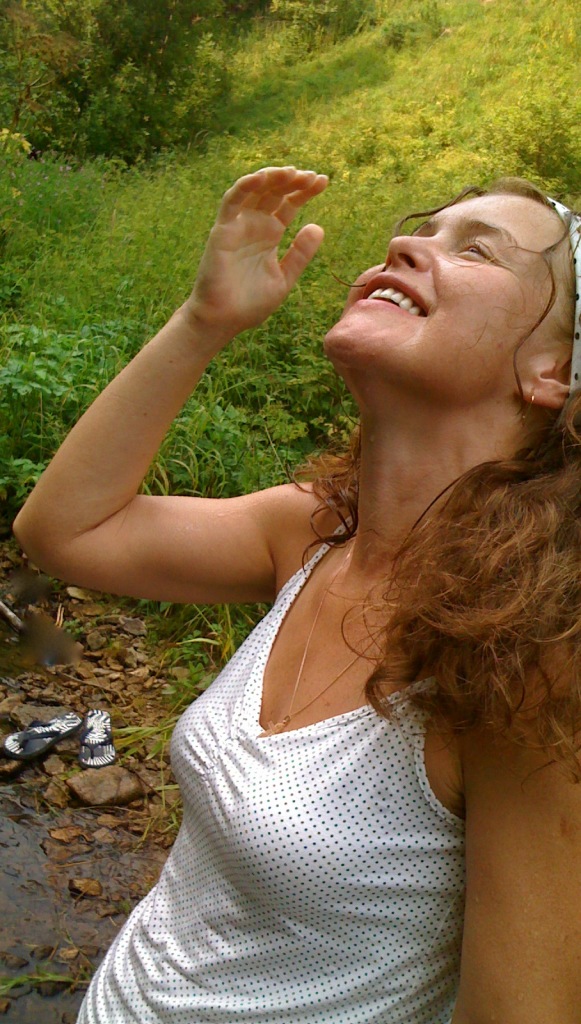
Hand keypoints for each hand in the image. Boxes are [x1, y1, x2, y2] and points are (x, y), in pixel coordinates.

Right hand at [181, 165, 327, 345]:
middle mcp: (254, 225)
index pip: (289, 204)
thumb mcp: (284, 278)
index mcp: (270, 234)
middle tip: (311, 176)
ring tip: (291, 172)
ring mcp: (238, 225)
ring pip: (254, 190)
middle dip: (293, 181)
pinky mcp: (222, 230)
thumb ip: (300, 254)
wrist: (223, 320)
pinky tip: (261, 178)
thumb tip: (318, 227)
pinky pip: (231, 202)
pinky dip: (244, 186)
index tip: (324, 181)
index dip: (304, 191)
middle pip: (275, 192)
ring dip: (271, 178)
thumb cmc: (250, 303)